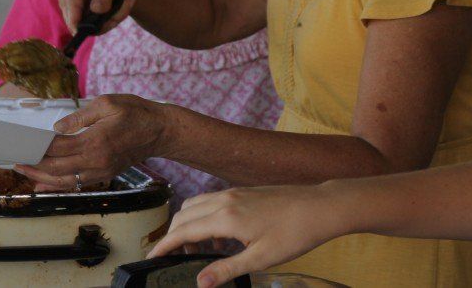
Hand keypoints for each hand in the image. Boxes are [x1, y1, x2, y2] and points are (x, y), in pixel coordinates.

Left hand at [15, 94, 170, 190]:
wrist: (160, 131)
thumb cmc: (135, 112)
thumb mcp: (107, 103)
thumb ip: (80, 116)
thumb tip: (57, 128)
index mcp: (95, 141)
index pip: (58, 148)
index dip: (38, 147)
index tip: (22, 143)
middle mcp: (97, 161)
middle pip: (57, 169)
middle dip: (34, 165)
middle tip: (15, 160)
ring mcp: (101, 171)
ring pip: (66, 181)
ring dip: (43, 178)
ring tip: (25, 172)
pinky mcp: (105, 174)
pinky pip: (78, 184)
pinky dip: (59, 185)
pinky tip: (46, 183)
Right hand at [59, 0, 135, 33]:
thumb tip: (96, 10)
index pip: (71, 9)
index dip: (82, 23)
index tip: (99, 26)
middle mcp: (67, 0)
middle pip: (80, 23)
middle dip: (105, 20)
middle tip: (126, 5)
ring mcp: (74, 12)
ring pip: (90, 29)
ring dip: (111, 21)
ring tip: (126, 4)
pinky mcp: (83, 21)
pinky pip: (97, 30)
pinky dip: (111, 22)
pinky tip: (121, 10)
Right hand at [147, 184, 345, 286]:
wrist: (320, 207)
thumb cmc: (294, 233)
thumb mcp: (260, 259)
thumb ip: (227, 269)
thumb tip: (201, 283)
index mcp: (225, 217)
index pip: (183, 231)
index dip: (164, 245)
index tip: (151, 258)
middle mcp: (224, 200)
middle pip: (183, 216)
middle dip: (174, 237)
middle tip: (177, 258)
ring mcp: (232, 193)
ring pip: (195, 206)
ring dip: (189, 226)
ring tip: (201, 252)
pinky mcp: (242, 192)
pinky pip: (211, 203)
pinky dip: (205, 218)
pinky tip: (221, 239)